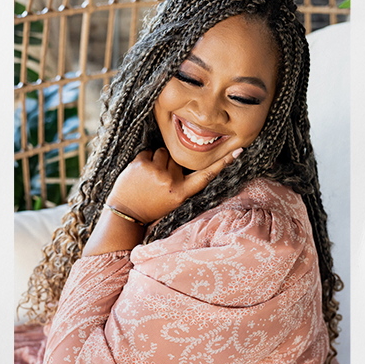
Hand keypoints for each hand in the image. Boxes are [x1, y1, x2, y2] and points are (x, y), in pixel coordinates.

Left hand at [106, 146, 242, 224]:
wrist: (126, 213)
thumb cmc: (150, 206)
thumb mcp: (173, 200)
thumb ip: (181, 181)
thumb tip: (187, 158)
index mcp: (182, 193)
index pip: (206, 175)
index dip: (224, 162)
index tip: (239, 150)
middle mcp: (172, 182)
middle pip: (177, 158)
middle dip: (169, 164)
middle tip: (157, 181)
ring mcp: (156, 172)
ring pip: (163, 151)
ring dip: (156, 160)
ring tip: (148, 177)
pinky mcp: (142, 164)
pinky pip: (148, 151)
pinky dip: (143, 159)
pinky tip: (139, 174)